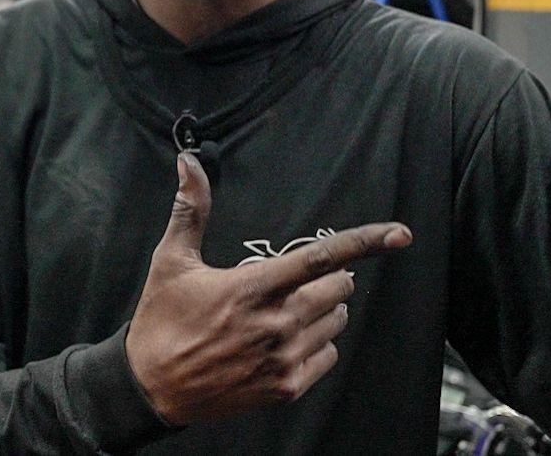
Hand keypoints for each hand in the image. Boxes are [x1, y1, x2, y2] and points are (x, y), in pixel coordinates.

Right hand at [126, 152, 411, 425]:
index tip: (399, 234)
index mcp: (251, 288)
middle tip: (296, 281)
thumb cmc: (161, 321)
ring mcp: (283, 359)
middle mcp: (275, 324)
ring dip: (323, 311)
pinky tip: (285, 340)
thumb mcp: (171, 261)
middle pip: (338, 290)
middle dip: (328, 279)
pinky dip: (317, 344)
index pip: (319, 258)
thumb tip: (188, 163)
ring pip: (336, 323)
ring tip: (285, 311)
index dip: (364, 242)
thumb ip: (190, 209)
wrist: (152, 388)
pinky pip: (328, 356)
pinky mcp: (285, 387)